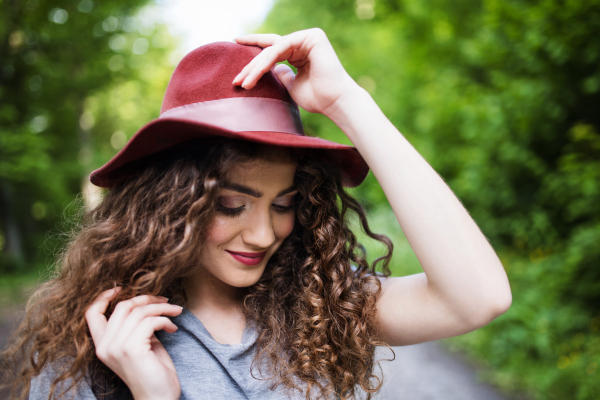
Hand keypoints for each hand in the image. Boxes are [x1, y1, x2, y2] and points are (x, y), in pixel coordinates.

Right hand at [85, 288, 182, 399]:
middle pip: (122, 306)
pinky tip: (173, 328)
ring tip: (175, 312)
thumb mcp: (139, 343)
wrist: (158, 397)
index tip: (122, 287)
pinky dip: (165, 320)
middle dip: (147, 298)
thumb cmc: (152, 370)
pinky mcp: (132, 349)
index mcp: (102, 345)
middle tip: (165, 300)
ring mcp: (117, 348)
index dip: (104, 296)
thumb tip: (145, 301)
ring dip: (162, 308)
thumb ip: (135, 325)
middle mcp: (105, 346)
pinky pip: (150, 322)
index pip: (91, 313)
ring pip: (139, 311)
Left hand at [232, 28, 360, 116]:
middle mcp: (305, 41)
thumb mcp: (293, 86)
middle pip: (270, 49)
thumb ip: (282, 75)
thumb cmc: (318, 98)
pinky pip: (281, 47)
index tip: (234, 44)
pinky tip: (256, 74)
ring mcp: (308, 37)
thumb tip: (273, 69)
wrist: (335, 103)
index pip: (273, 47)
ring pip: (273, 49)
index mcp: (301, 51)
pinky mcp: (312, 37)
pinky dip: (267, 62)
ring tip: (244, 83)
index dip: (253, 46)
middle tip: (236, 80)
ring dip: (255, 67)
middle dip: (251, 65)